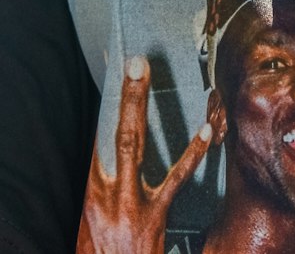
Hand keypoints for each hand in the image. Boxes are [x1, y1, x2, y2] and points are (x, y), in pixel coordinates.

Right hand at [76, 54, 214, 253]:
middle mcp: (104, 192)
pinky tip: (205, 130)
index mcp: (89, 192)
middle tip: (132, 60)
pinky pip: (175, 179)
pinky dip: (191, 152)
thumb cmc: (106, 252)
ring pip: (132, 143)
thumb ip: (103, 186)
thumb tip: (116, 148)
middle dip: (122, 94)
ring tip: (146, 73)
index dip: (106, 102)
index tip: (113, 67)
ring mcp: (128, 202)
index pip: (96, 134)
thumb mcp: (91, 221)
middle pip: (113, 132)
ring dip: (138, 105)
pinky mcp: (153, 216)